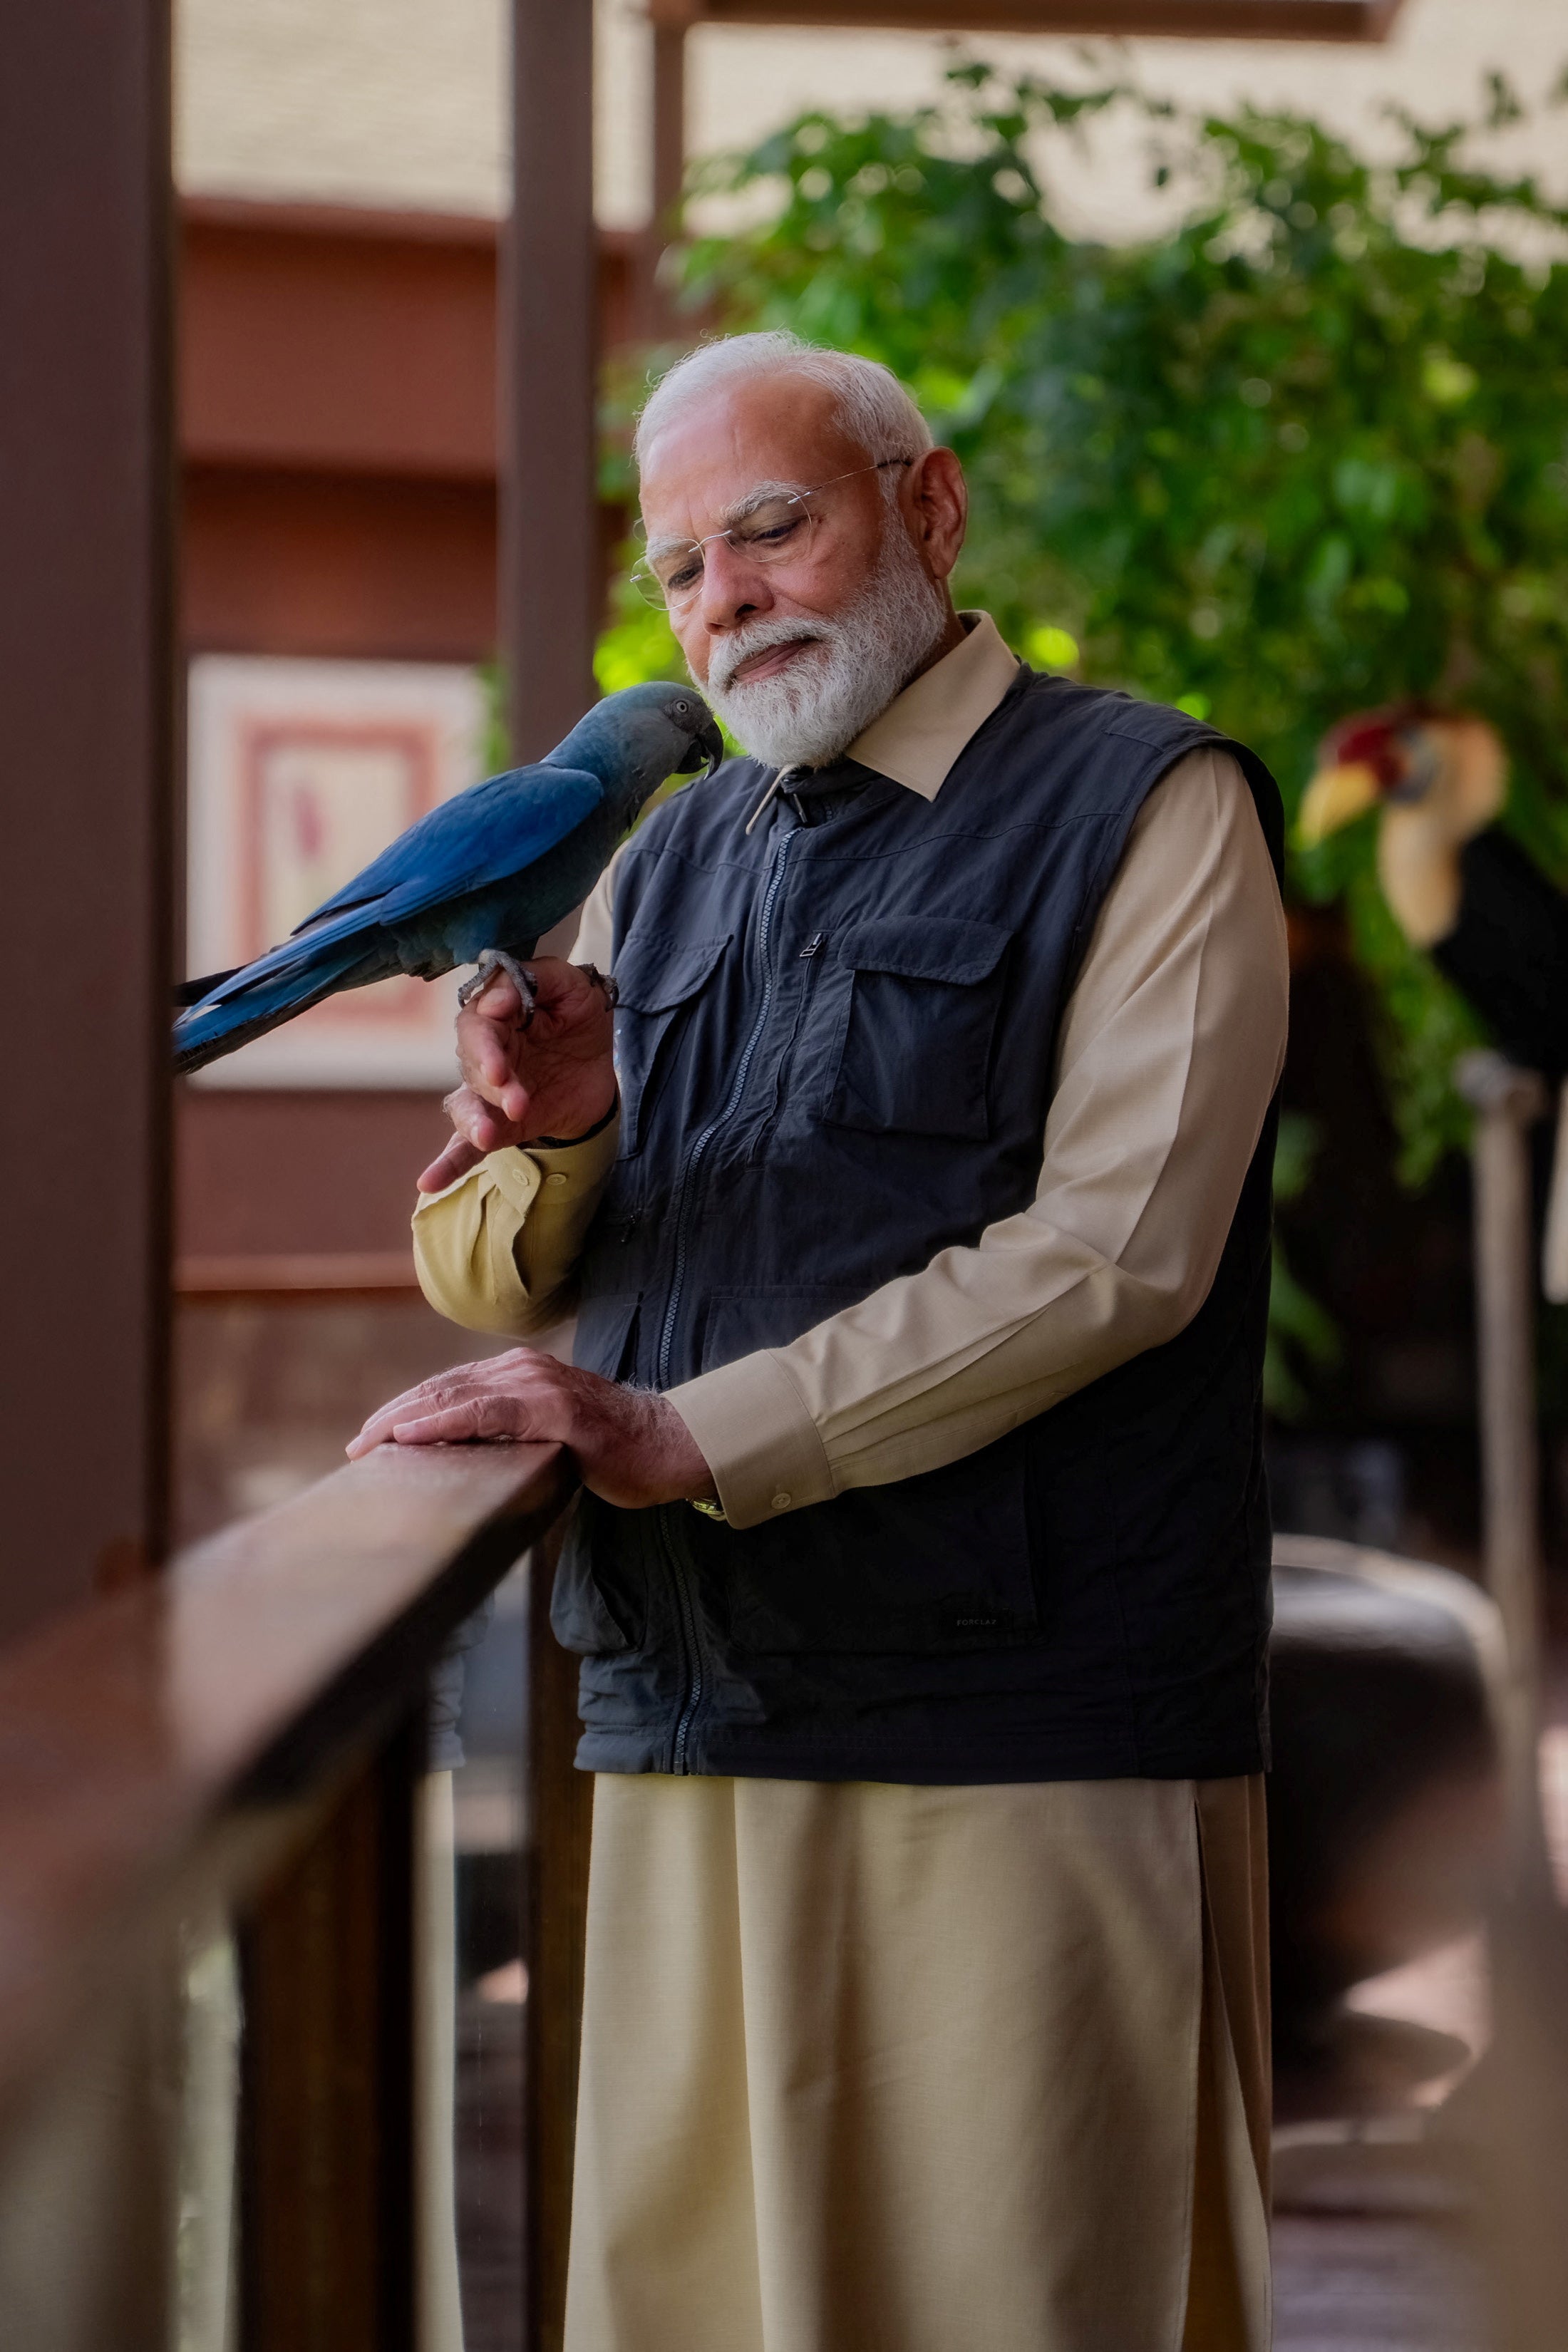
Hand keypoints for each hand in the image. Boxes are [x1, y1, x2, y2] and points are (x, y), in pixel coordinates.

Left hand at [345, 1347, 718, 1510]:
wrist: (667, 1445)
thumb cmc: (612, 1449)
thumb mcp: (548, 1435)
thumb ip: (510, 1433)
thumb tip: (465, 1458)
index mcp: (519, 1373)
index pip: (449, 1389)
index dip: (405, 1411)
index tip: (370, 1438)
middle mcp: (522, 1369)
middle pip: (441, 1389)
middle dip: (393, 1417)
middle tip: (355, 1447)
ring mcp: (538, 1385)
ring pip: (455, 1397)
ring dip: (405, 1420)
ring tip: (369, 1443)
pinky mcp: (553, 1408)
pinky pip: (486, 1414)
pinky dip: (444, 1423)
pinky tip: (412, 1436)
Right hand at [419, 957, 616, 1192]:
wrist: (599, 1068)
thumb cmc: (579, 1017)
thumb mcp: (574, 987)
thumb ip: (539, 977)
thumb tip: (495, 1000)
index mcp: (497, 1016)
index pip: (480, 1017)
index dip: (489, 1021)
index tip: (504, 1014)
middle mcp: (484, 1054)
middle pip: (471, 1061)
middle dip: (489, 1073)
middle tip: (510, 1086)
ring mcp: (487, 1093)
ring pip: (466, 1105)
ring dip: (474, 1119)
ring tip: (487, 1134)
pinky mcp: (498, 1126)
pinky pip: (464, 1148)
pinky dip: (447, 1165)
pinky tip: (429, 1182)